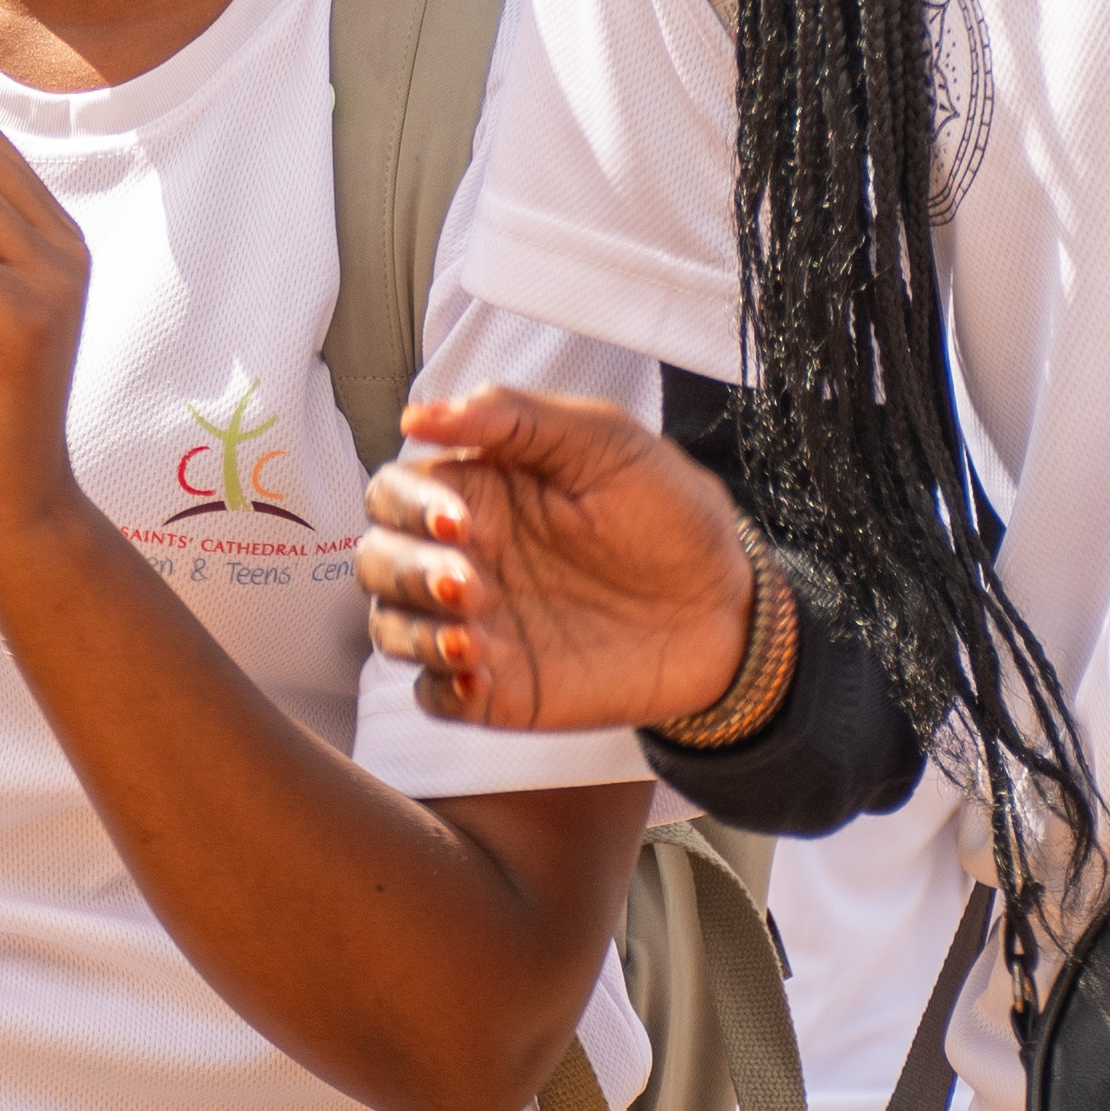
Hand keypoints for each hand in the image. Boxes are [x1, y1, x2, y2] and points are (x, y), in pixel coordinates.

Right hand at [351, 386, 752, 732]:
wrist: (731, 608)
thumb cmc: (670, 513)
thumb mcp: (603, 442)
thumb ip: (514, 418)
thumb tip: (418, 414)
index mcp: (479, 493)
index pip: (395, 492)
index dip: (408, 506)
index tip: (458, 520)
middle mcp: (466, 558)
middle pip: (378, 561)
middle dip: (407, 572)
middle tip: (468, 584)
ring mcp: (477, 625)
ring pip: (392, 629)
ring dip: (415, 633)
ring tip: (471, 640)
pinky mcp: (499, 688)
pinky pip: (435, 696)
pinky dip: (440, 689)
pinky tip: (478, 679)